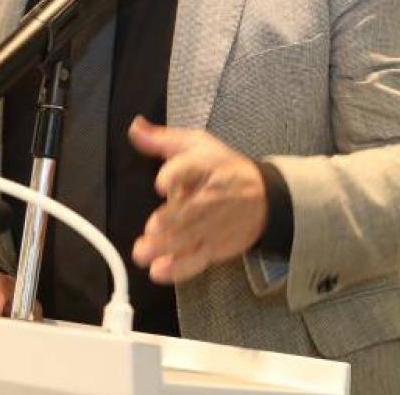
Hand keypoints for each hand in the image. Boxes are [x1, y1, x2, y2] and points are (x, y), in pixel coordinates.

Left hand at [128, 116, 266, 283]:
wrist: (265, 197)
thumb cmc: (222, 168)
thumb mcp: (195, 144)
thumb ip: (160, 140)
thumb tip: (134, 128)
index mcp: (208, 165)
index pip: (192, 168)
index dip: (176, 175)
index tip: (160, 184)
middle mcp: (212, 196)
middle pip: (191, 209)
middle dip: (170, 221)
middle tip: (151, 228)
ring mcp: (215, 225)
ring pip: (190, 238)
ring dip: (166, 247)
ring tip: (143, 253)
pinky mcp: (216, 247)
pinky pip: (197, 260)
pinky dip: (178, 268)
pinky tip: (159, 271)